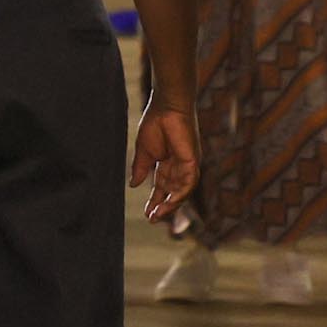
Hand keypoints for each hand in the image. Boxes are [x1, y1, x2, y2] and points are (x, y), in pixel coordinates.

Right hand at [129, 102, 197, 228]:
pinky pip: (188, 184)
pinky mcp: (193, 162)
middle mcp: (179, 168)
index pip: (162, 187)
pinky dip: (179, 194)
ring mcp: (188, 166)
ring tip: (158, 215)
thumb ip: (140, 168)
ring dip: (171, 204)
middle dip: (163, 206)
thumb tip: (132, 185)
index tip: (147, 213)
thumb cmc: (155, 123)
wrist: (167, 107)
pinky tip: (169, 202)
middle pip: (172, 193)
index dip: (154, 201)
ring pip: (181, 192)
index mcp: (167, 164)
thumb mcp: (144, 150)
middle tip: (152, 219)